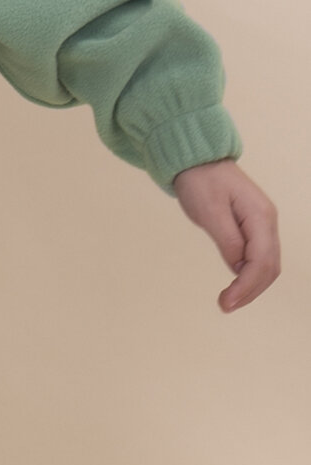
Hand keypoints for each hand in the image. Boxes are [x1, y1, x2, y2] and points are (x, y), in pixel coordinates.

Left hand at [172, 158, 279, 311]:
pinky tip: (234, 283)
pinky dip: (248, 273)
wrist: (196, 158)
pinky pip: (257, 256)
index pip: (261, 262)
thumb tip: (239, 268)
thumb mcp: (209, 212)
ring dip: (250, 285)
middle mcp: (267, 221)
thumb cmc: (200, 181)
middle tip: (225, 305)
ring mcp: (261, 223)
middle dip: (250, 290)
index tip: (226, 303)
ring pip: (266, 264)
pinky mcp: (252, 225)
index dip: (246, 286)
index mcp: (260, 216)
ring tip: (228, 300)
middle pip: (269, 267)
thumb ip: (228, 242)